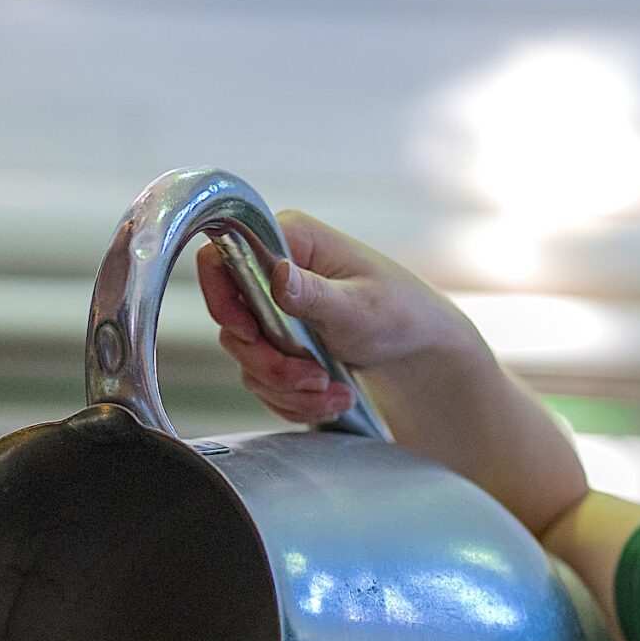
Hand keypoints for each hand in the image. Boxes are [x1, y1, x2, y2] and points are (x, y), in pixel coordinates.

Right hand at [196, 211, 474, 425]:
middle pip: (231, 323)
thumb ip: (313, 294)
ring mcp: (274, 310)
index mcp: (291, 241)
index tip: (248, 333)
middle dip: (270, 363)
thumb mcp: (358, 307)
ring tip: (334, 394)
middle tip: (312, 379)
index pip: (221, 256)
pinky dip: (294, 399)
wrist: (419, 349)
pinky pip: (263, 380)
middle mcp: (275, 271)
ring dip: (288, 388)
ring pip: (248, 360)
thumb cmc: (400, 313)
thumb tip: (278, 275)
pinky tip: (331, 398)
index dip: (220, 298)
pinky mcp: (278, 343)